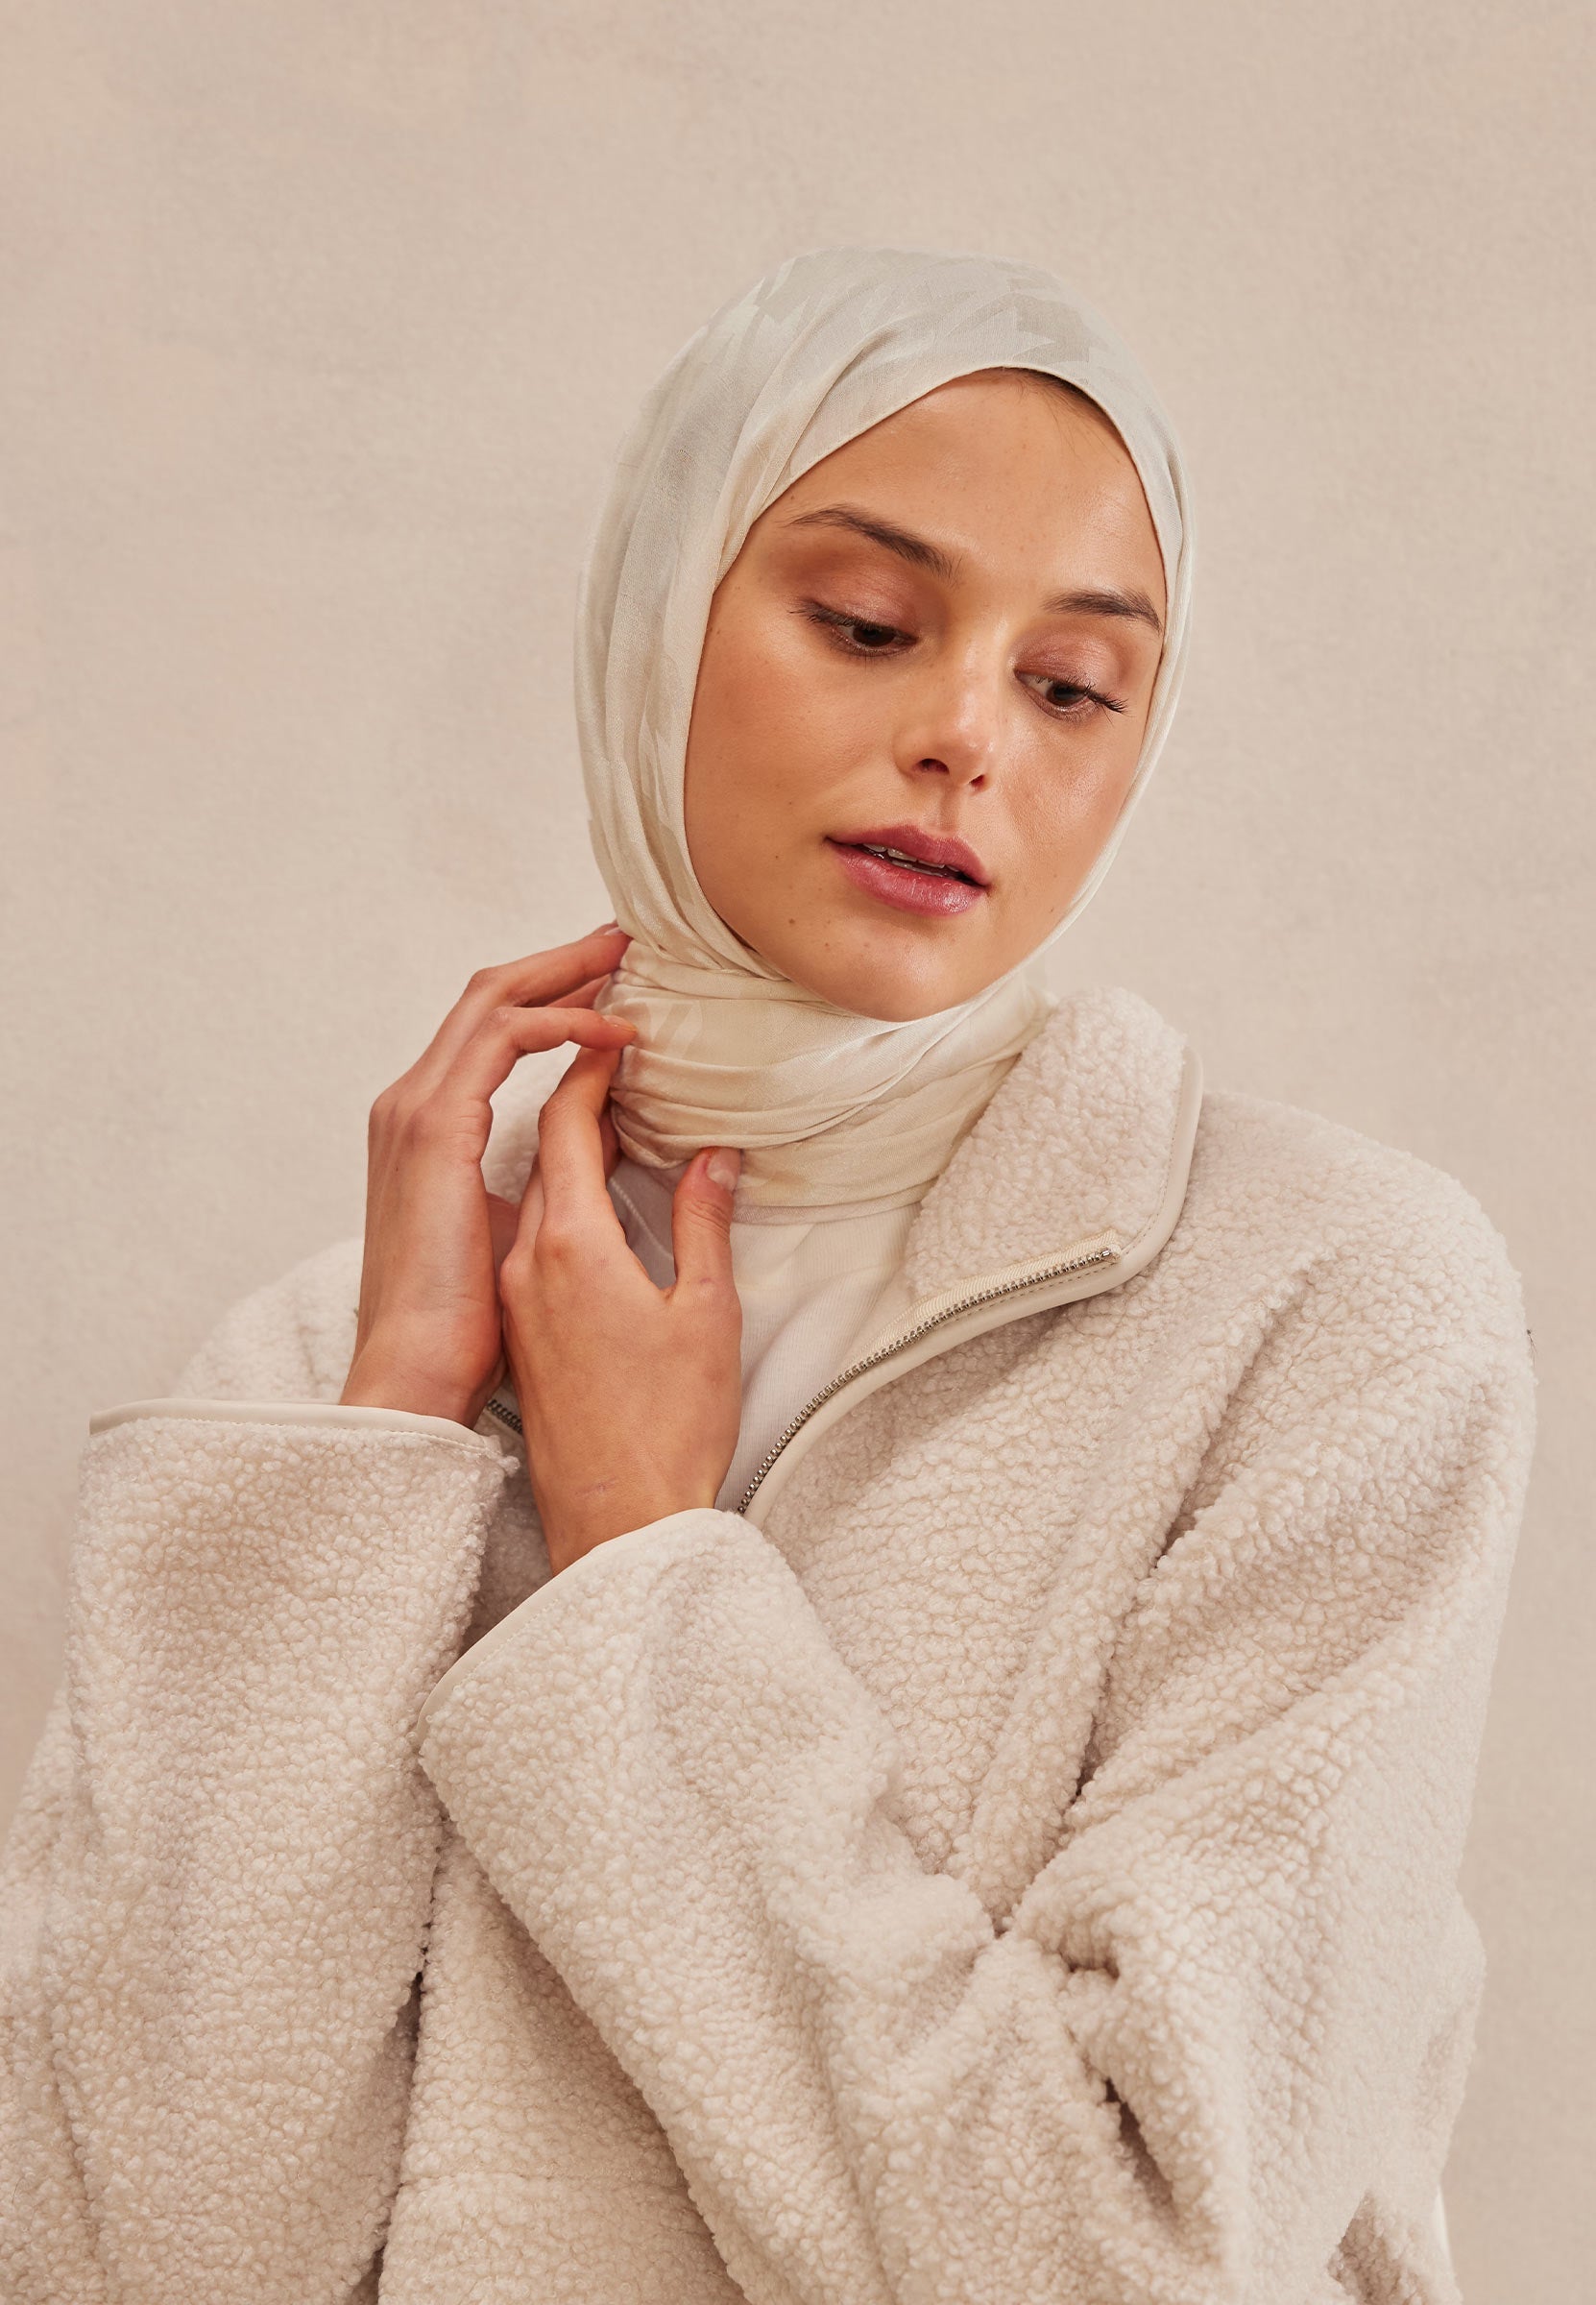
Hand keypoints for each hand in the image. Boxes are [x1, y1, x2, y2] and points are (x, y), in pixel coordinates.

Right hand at [340, 926, 635, 1426]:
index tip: (613, 980)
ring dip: (564, 972)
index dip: (551, 995)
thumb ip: (546, 1176)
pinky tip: (614, 1030)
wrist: (416, 1372)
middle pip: (490, 996)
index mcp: (429, 1128)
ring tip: (627, 959)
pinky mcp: (436, 1127)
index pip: (492, 1030)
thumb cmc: (463, 1323)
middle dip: (560, 961)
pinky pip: (504, 1040)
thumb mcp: (515, 1226)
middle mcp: (413, 1105)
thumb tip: (602, 1143)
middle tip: (625, 940)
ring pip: (494, 1000)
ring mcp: (416, 1110)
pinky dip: (561, 1023)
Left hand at [500, 1042, 743, 1573]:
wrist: (615, 1524)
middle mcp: (528, 1264)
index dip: (591, 1068)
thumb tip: (712, 1159)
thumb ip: (704, 1225)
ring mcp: (518, 1300)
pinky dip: (562, 1198)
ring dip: (568, 1147)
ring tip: (614, 1117)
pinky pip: (533, 1237)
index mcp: (572, 1247)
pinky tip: (599, 1204)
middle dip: (576, 1092)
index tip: (620, 1033)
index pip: (563, 1124)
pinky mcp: (523, 1332)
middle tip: (617, 1053)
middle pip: (539, 1148)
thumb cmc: (666, 1431)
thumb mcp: (707, 1315)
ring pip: (534, 1194)